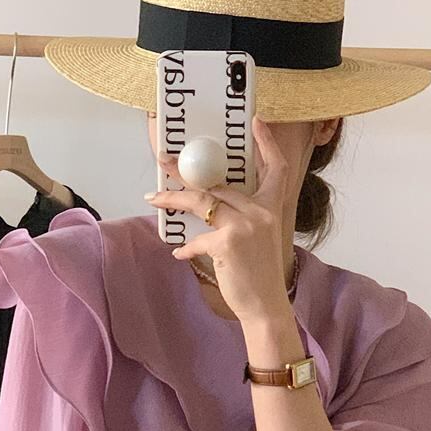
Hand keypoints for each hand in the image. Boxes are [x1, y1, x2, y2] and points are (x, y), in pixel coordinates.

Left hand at [147, 123, 292, 337]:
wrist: (266, 308)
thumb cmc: (259, 275)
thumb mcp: (259, 238)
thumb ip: (243, 217)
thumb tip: (209, 204)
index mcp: (272, 206)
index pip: (276, 168)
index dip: (267, 143)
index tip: (256, 122)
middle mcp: (261, 211)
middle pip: (218, 183)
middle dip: (186, 174)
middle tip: (165, 162)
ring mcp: (246, 225)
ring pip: (203, 201)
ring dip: (174, 199)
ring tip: (154, 198)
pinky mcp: (229, 242)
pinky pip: (198, 238)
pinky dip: (186, 247)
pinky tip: (179, 253)